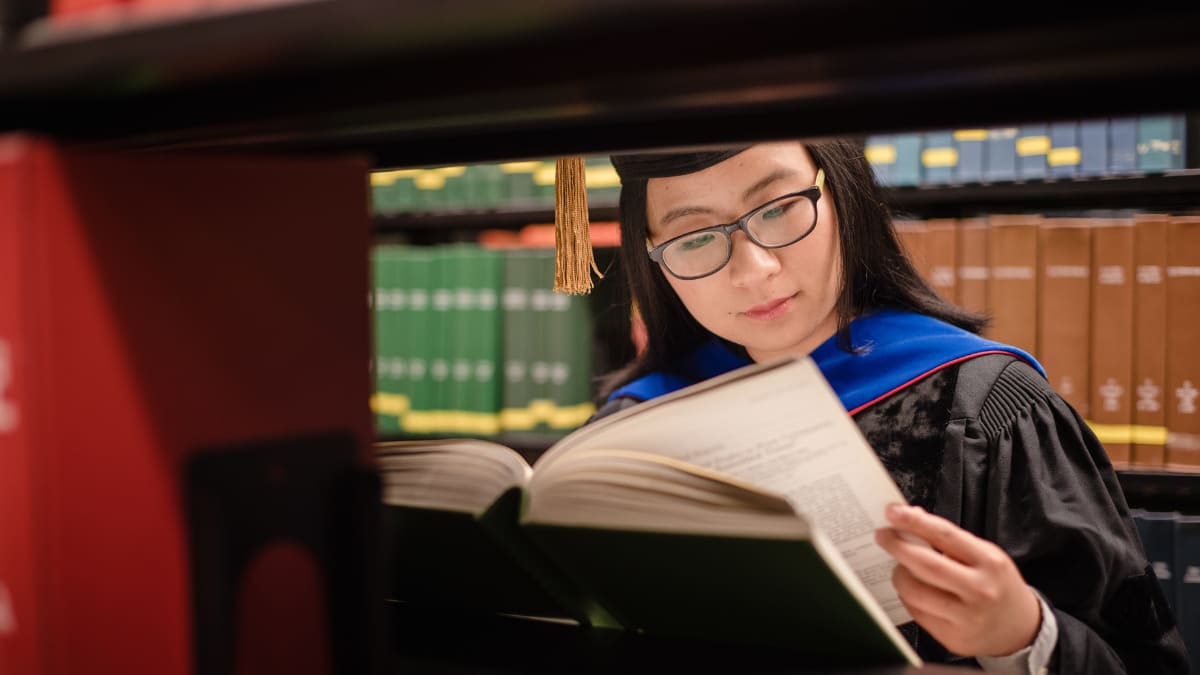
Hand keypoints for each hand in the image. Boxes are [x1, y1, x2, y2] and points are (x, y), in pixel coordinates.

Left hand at [874, 503, 1040, 657]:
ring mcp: (966, 618)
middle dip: (898, 547)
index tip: (893, 512)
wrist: (1020, 628)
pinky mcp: (953, 638)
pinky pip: (917, 613)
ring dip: (899, 575)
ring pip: (915, 592)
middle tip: (883, 536)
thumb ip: (950, 538)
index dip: (915, 522)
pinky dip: (908, 598)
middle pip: (926, 565)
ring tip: (900, 568)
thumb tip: (914, 517)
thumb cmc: (998, 585)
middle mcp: (980, 591)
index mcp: (990, 563)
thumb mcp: (985, 555)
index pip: (945, 535)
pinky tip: (913, 590)